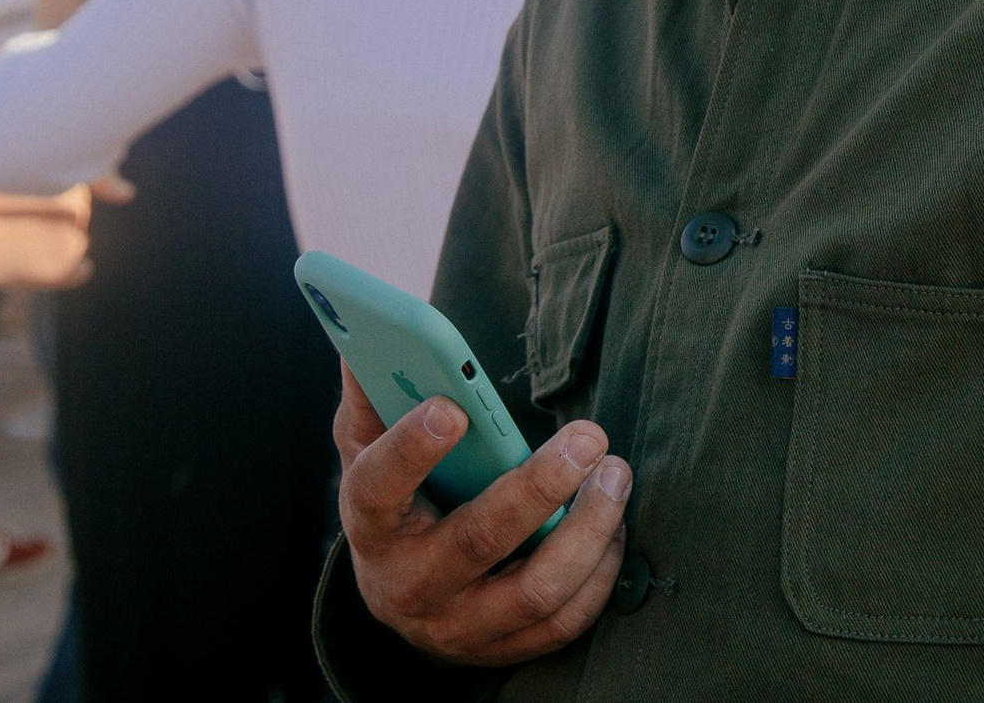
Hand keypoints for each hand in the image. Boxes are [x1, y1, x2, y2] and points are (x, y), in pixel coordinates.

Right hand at [336, 363, 632, 665]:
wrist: (402, 597)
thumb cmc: (395, 501)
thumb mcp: (367, 447)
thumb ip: (372, 392)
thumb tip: (369, 332)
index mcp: (371, 525)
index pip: (378, 488)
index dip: (412, 449)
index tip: (453, 407)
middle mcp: (408, 584)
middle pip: (479, 540)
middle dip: (540, 485)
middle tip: (589, 435)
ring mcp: (457, 626)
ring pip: (535, 589)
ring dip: (589, 529)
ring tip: (616, 473)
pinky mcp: (500, 650)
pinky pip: (563, 622)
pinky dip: (600, 572)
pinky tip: (614, 524)